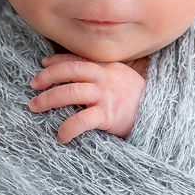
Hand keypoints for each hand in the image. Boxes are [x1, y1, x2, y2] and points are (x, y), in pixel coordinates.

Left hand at [28, 54, 146, 143]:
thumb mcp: (122, 78)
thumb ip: (103, 73)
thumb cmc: (137, 99)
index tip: (43, 65)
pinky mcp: (108, 116)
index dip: (57, 61)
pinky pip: (82, 120)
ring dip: (48, 99)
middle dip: (47, 77)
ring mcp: (106, 96)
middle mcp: (105, 78)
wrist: (161, 115)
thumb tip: (78, 75)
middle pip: (69, 72)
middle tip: (33, 86)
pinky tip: (60, 135)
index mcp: (107, 67)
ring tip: (35, 107)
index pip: (77, 59)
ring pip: (70, 92)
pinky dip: (67, 128)